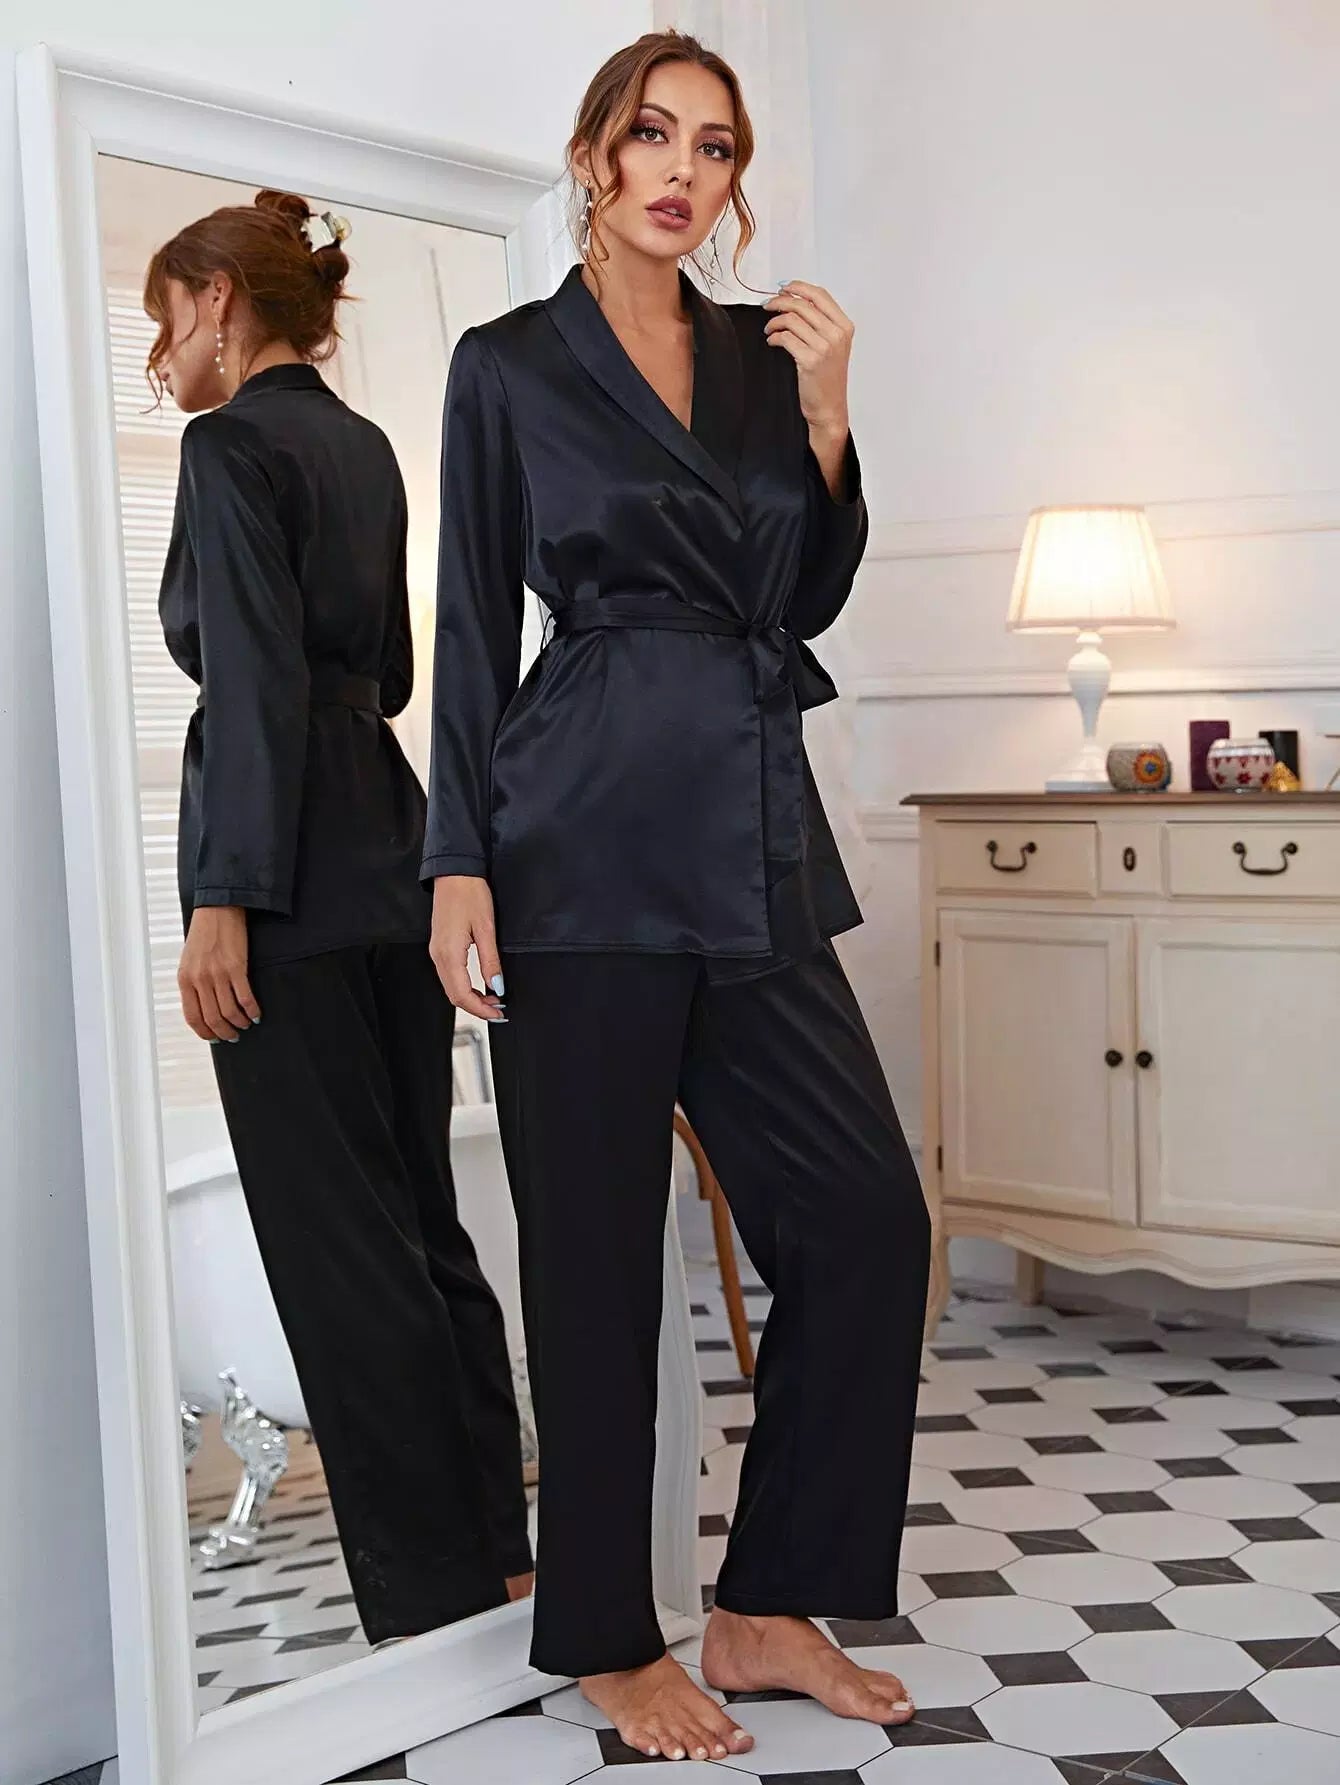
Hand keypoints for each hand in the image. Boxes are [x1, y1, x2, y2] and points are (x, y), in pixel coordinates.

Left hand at [179, 906, 259, 1042]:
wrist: (218, 910)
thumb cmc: (204, 934)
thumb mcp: (189, 961)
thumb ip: (193, 984)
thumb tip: (203, 1006)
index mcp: (185, 979)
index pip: (192, 1016)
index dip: (204, 1032)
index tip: (214, 1037)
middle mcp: (200, 979)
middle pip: (213, 1018)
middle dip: (224, 1032)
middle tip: (233, 1036)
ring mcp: (218, 974)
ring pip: (230, 1011)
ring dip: (239, 1023)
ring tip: (245, 1024)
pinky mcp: (237, 967)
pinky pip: (245, 998)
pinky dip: (252, 1010)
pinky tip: (255, 1014)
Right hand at [429, 876, 507, 1021]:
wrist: (455, 873)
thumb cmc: (470, 894)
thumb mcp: (486, 929)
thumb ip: (490, 961)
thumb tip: (497, 986)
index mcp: (449, 953)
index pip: (462, 994)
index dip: (480, 1009)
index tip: (498, 1014)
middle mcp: (438, 955)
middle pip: (454, 995)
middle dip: (476, 1007)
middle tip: (498, 1011)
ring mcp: (436, 951)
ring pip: (451, 987)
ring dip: (471, 998)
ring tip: (493, 999)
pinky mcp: (439, 946)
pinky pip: (449, 975)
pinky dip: (464, 986)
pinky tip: (479, 986)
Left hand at [762, 279, 853, 442]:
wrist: (829, 407)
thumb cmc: (828, 378)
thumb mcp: (833, 345)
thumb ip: (820, 322)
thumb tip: (795, 300)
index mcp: (844, 326)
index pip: (820, 295)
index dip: (798, 287)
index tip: (783, 288)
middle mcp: (836, 334)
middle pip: (803, 305)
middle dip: (780, 302)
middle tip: (768, 306)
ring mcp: (824, 347)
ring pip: (792, 319)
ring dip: (774, 321)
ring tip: (769, 329)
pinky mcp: (810, 360)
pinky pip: (785, 338)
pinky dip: (774, 337)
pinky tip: (772, 341)